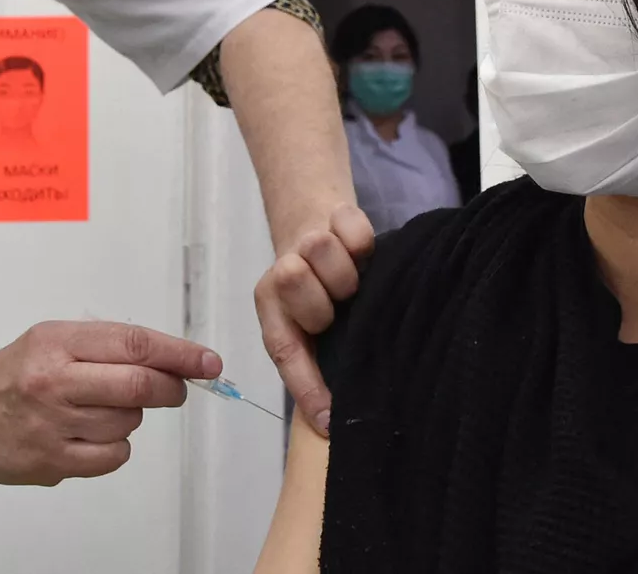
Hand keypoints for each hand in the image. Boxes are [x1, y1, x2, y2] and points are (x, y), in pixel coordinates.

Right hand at [0, 321, 221, 485]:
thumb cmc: (11, 375)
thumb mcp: (53, 340)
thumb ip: (107, 346)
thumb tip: (170, 360)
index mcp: (57, 342)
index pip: (134, 343)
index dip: (179, 354)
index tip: (207, 362)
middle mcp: (54, 381)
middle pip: (139, 385)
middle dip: (171, 388)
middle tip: (176, 389)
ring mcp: (53, 425)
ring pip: (129, 422)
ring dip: (130, 417)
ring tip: (97, 409)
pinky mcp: (52, 461)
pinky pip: (113, 457)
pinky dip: (114, 447)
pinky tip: (90, 435)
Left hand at [255, 203, 373, 436]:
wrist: (316, 223)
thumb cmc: (318, 291)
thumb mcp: (311, 328)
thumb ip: (317, 364)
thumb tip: (333, 422)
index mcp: (275, 313)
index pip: (285, 351)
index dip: (307, 388)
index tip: (329, 420)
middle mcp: (281, 278)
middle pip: (295, 283)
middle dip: (323, 301)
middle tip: (340, 303)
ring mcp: (305, 243)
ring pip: (321, 249)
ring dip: (345, 270)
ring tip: (352, 278)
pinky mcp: (332, 214)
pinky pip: (353, 228)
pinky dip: (362, 240)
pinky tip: (361, 250)